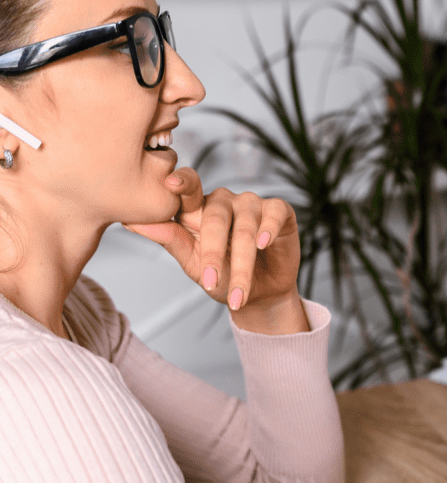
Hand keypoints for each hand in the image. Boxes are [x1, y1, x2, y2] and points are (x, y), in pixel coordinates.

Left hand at [123, 168, 300, 313]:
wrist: (258, 298)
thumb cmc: (223, 277)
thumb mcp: (192, 262)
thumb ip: (168, 238)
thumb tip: (130, 222)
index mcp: (198, 208)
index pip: (187, 187)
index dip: (180, 184)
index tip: (169, 185)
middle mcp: (225, 201)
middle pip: (216, 216)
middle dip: (213, 252)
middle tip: (210, 281)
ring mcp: (252, 204)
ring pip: (245, 224)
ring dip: (242, 262)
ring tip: (239, 291)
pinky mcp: (280, 211)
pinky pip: (275, 212)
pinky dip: (269, 227)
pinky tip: (263, 243)